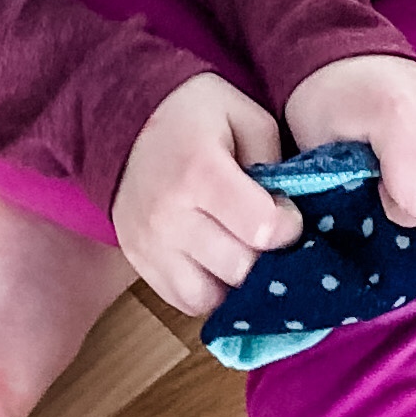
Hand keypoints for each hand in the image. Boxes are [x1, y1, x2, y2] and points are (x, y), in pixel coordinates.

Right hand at [111, 71, 301, 315]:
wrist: (125, 119)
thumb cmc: (196, 115)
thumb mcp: (247, 117)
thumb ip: (275, 162)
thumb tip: (290, 210)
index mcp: (199, 172)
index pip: (261, 229)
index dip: (288, 226)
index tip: (287, 214)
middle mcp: (169, 214)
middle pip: (239, 268)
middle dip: (265, 257)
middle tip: (267, 236)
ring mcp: (149, 243)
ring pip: (210, 297)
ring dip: (235, 282)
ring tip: (241, 252)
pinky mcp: (137, 260)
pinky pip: (183, 300)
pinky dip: (208, 290)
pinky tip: (217, 263)